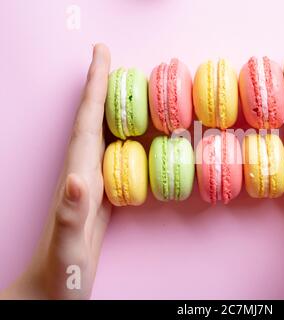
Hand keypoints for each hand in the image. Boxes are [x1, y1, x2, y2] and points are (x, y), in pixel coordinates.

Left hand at [0, 44, 111, 298]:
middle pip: (93, 119)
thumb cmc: (61, 269)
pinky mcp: (101, 194)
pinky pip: (115, 155)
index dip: (94, 88)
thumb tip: (79, 177)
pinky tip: (136, 136)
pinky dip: (125, 138)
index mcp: (78, 175)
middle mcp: (83, 171)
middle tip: (115, 59)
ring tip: (130, 88)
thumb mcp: (68, 245)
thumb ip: (72, 213)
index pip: (86, 122)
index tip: (102, 56)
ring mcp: (91, 181)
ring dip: (114, 108)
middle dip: (103, 86)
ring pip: (104, 134)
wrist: (55, 287)